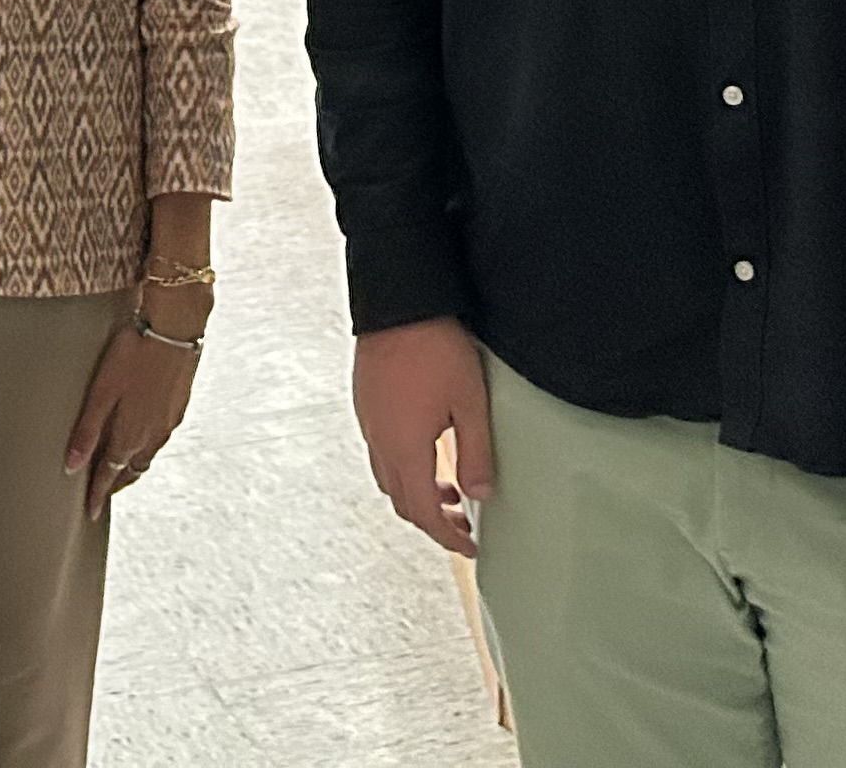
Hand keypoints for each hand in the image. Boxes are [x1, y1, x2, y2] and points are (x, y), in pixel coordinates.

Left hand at [64, 316, 201, 521]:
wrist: (174, 330)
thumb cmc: (132, 356)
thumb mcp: (101, 392)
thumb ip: (87, 431)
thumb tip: (72, 467)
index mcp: (130, 436)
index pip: (110, 476)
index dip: (98, 494)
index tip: (90, 512)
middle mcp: (152, 436)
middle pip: (131, 470)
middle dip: (116, 484)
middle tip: (102, 491)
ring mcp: (168, 423)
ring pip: (147, 455)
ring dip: (132, 466)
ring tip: (119, 468)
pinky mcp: (178, 407)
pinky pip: (160, 438)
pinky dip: (146, 446)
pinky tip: (141, 434)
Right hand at [352, 317, 492, 556]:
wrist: (398, 300)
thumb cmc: (434, 345)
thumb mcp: (470, 402)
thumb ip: (476, 453)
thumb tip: (480, 493)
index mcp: (405, 448)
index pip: (424, 512)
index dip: (447, 536)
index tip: (468, 545)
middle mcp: (379, 441)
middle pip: (401, 500)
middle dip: (432, 518)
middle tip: (461, 520)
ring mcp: (368, 421)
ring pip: (387, 476)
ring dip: (416, 491)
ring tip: (447, 486)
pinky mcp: (365, 401)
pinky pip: (379, 449)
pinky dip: (402, 465)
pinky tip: (424, 448)